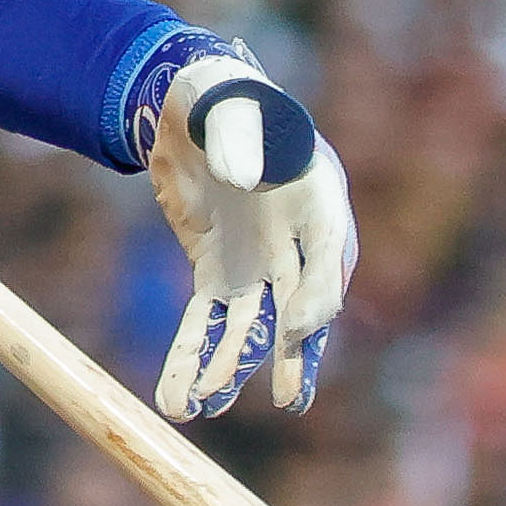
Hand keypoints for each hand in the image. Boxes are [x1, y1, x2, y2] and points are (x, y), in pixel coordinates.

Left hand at [139, 41, 353, 417]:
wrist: (192, 106)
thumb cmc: (225, 100)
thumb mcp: (232, 108)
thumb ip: (241, 141)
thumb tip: (243, 180)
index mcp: (318, 198)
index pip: (329, 256)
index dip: (319, 296)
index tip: (298, 330)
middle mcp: (296, 242)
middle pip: (301, 307)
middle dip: (293, 355)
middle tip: (289, 400)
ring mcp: (259, 265)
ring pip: (250, 328)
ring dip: (228, 369)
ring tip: (204, 406)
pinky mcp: (219, 275)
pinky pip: (206, 324)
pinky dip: (190, 358)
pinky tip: (176, 399)